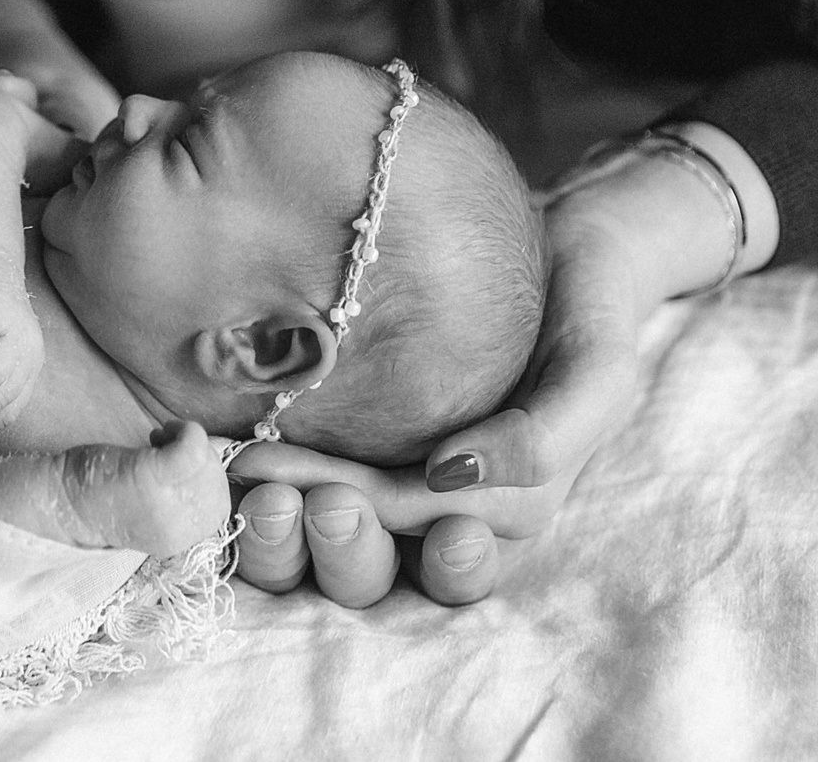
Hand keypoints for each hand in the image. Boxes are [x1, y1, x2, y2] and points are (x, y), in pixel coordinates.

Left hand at [227, 171, 705, 606]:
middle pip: (373, 568)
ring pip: (316, 542)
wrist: (552, 248)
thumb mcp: (596, 374)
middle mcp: (429, 516)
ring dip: (282, 526)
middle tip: (308, 497)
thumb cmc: (583, 316)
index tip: (407, 516)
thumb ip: (546, 437)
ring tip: (258, 473)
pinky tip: (222, 443)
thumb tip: (452, 474)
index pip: (447, 555)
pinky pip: (285, 482)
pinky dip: (254, 477)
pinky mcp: (330, 438)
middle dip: (337, 544)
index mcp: (499, 522)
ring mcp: (375, 478)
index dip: (423, 544)